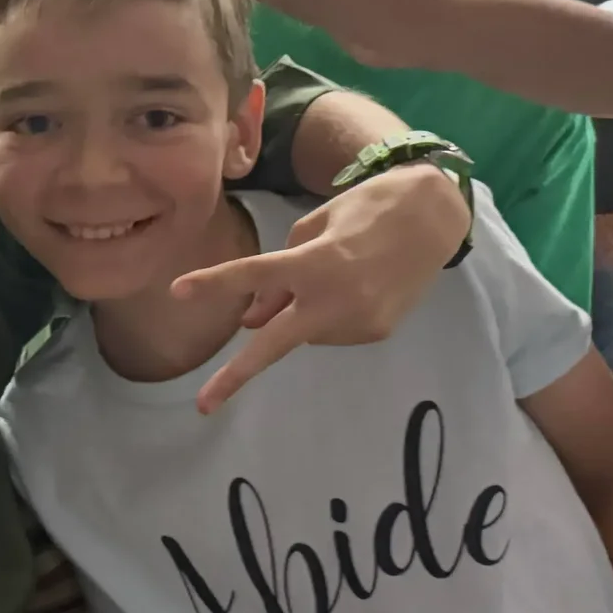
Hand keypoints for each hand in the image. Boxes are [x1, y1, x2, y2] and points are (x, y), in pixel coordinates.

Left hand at [171, 162, 469, 413]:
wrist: (435, 217)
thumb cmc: (368, 208)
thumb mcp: (314, 227)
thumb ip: (278, 275)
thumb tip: (253, 322)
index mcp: (314, 262)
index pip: (254, 274)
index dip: (214, 283)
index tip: (177, 291)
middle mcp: (334, 299)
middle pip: (275, 343)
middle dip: (236, 375)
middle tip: (203, 405)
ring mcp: (358, 321)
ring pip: (304, 332)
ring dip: (299, 315)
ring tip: (334, 275)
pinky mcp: (377, 332)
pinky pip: (332, 331)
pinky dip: (327, 317)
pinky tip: (353, 289)